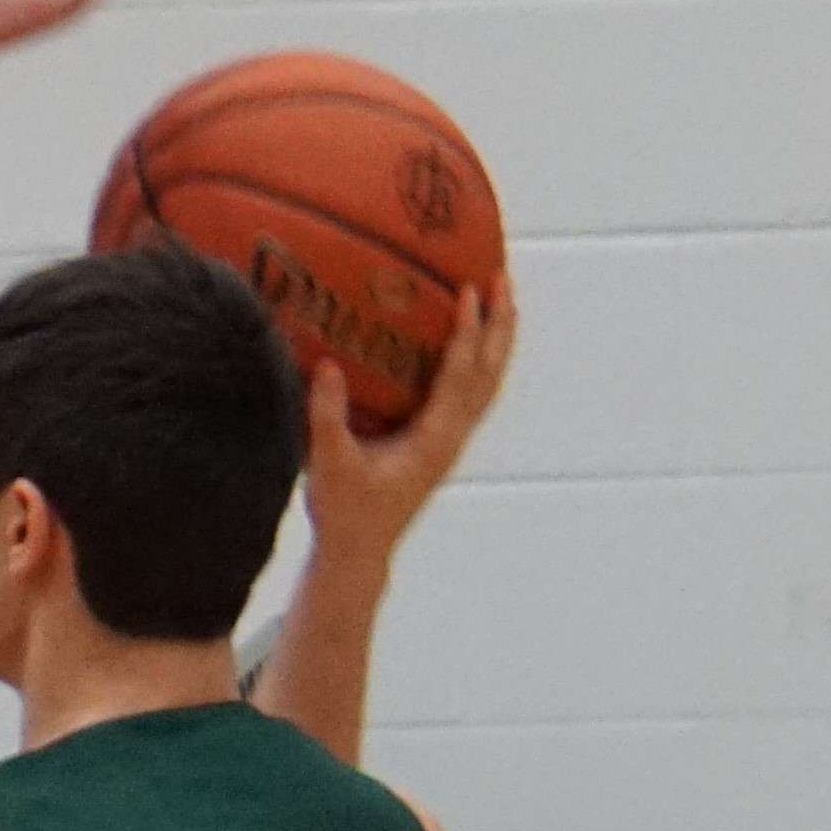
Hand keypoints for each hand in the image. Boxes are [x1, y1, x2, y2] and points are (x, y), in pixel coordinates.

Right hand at [303, 270, 515, 577]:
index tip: (471, 292)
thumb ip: (327, 417)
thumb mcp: (330, 464)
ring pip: (487, 382)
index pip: (460, 376)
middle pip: (490, 373)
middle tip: (503, 278)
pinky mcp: (440, 442)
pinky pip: (472, 392)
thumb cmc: (345, 512)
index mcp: (434, 439)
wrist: (359, 551)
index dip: (468, 333)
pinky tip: (468, 342)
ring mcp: (450, 440)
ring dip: (497, 340)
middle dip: (500, 325)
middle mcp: (452, 436)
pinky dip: (479, 361)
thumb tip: (327, 366)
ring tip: (500, 300)